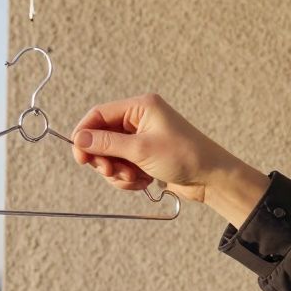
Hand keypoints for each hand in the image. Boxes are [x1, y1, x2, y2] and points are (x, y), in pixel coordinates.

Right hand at [71, 93, 269, 224]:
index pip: (99, 114)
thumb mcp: (140, 149)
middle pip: (102, 137)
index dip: (85, 134)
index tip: (79, 156)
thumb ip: (107, 143)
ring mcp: (141, 139)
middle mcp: (139, 120)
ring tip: (134, 179)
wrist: (211, 178)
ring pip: (111, 156)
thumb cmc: (183, 156)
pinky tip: (142, 182)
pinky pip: (122, 167)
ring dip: (117, 172)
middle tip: (111, 171)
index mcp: (140, 107)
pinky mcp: (144, 156)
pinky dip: (127, 178)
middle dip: (104, 159)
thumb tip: (79, 138)